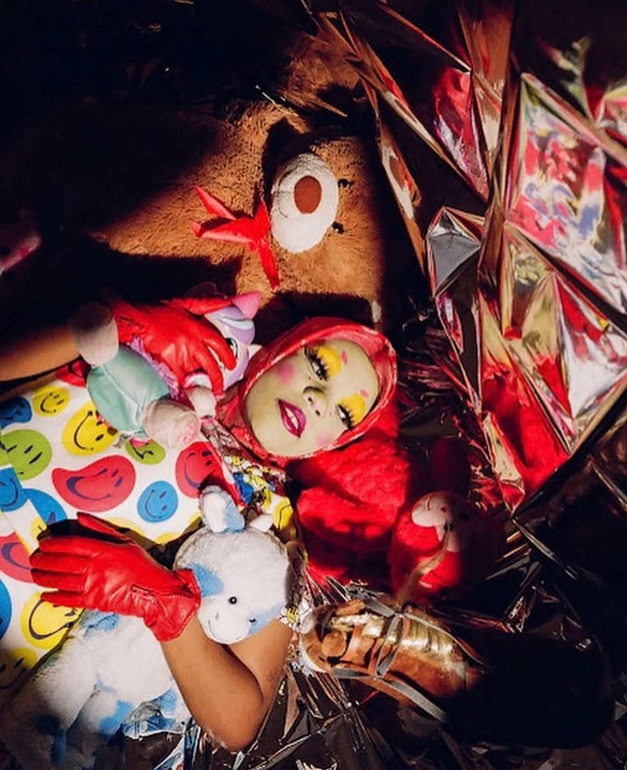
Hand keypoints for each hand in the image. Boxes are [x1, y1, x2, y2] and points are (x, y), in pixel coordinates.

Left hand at [30, 513, 200, 640]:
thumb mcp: (124, 540)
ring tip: (34, 574)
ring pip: (62, 581)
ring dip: (44, 577)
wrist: (154, 590)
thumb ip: (100, 528)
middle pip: (62, 562)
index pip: (72, 544)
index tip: (44, 543)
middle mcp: (96, 568)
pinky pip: (69, 600)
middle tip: (33, 558)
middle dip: (44, 560)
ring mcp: (94, 586)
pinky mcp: (94, 602)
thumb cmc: (141, 564)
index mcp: (103, 550)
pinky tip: (45, 595)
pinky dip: (55, 598)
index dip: (55, 543)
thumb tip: (80, 517)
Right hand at [109, 295, 236, 394]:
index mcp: (196, 328)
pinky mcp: (166, 362)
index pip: (218, 343)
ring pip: (195, 374)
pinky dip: (182, 387)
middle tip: (219, 389)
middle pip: (210, 365)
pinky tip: (185, 393)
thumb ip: (207, 304)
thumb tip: (227, 301)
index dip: (227, 356)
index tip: (232, 366)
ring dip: (199, 384)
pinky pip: (178, 379)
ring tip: (203, 394)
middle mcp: (191, 342)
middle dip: (217, 379)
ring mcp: (179, 353)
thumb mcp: (184, 304)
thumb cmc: (157, 312)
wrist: (134, 319)